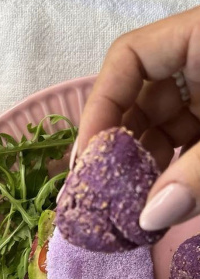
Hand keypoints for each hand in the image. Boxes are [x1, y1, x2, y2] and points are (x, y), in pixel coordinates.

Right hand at [77, 6, 199, 230]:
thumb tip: (148, 219)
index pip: (127, 59)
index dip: (99, 108)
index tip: (89, 158)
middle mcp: (199, 60)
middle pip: (137, 97)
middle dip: (117, 146)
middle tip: (98, 192)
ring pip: (158, 124)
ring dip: (140, 165)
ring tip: (124, 206)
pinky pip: (183, 139)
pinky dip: (169, 168)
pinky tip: (156, 198)